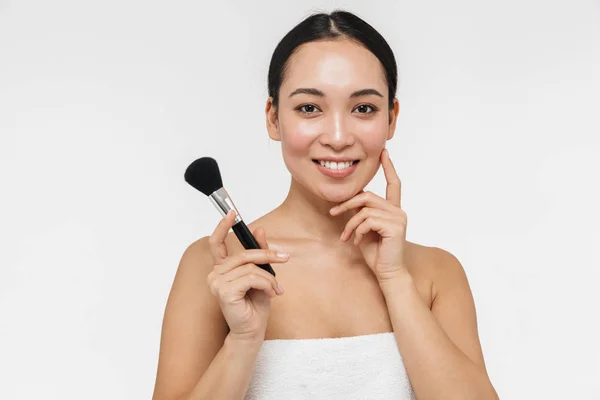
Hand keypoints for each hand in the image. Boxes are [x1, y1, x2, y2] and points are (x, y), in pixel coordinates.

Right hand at [206, 210, 287, 342]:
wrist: (253, 331)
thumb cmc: (255, 306)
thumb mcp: (262, 274)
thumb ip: (259, 252)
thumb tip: (259, 229)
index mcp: (222, 269)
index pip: (217, 243)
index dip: (223, 226)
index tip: (232, 213)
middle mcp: (215, 274)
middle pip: (244, 254)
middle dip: (267, 255)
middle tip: (285, 258)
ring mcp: (216, 283)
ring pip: (251, 267)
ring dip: (269, 278)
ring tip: (276, 290)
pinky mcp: (224, 291)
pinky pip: (252, 278)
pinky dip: (266, 284)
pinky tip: (271, 294)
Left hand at [330, 149, 407, 281]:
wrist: (387, 273)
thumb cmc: (376, 253)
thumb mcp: (364, 229)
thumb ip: (361, 214)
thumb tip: (349, 201)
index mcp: (393, 210)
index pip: (394, 184)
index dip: (389, 167)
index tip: (383, 152)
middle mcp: (398, 211)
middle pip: (367, 195)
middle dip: (347, 203)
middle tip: (333, 213)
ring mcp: (398, 217)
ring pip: (364, 208)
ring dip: (350, 223)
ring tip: (347, 237)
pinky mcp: (395, 226)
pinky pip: (367, 220)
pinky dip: (357, 231)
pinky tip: (357, 242)